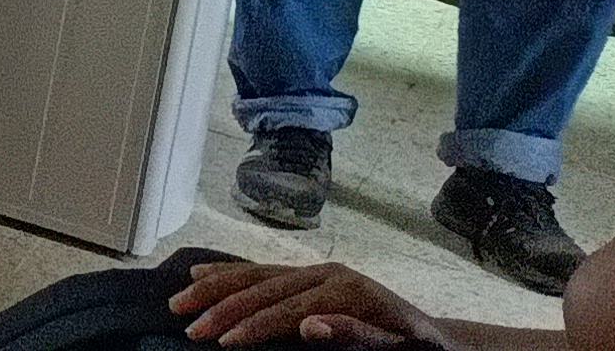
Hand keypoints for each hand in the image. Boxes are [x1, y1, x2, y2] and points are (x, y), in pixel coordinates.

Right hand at [170, 260, 445, 347]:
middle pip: (263, 287)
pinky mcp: (309, 275)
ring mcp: (315, 271)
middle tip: (188, 327)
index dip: (251, 325)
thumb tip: (308, 323)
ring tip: (179, 300)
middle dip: (221, 307)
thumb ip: (355, 333)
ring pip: (255, 274)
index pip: (286, 309)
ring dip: (214, 286)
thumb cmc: (415, 347)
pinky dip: (229, 273)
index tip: (220, 342)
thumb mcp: (397, 347)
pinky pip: (262, 271)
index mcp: (345, 290)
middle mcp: (325, 273)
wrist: (435, 336)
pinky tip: (200, 273)